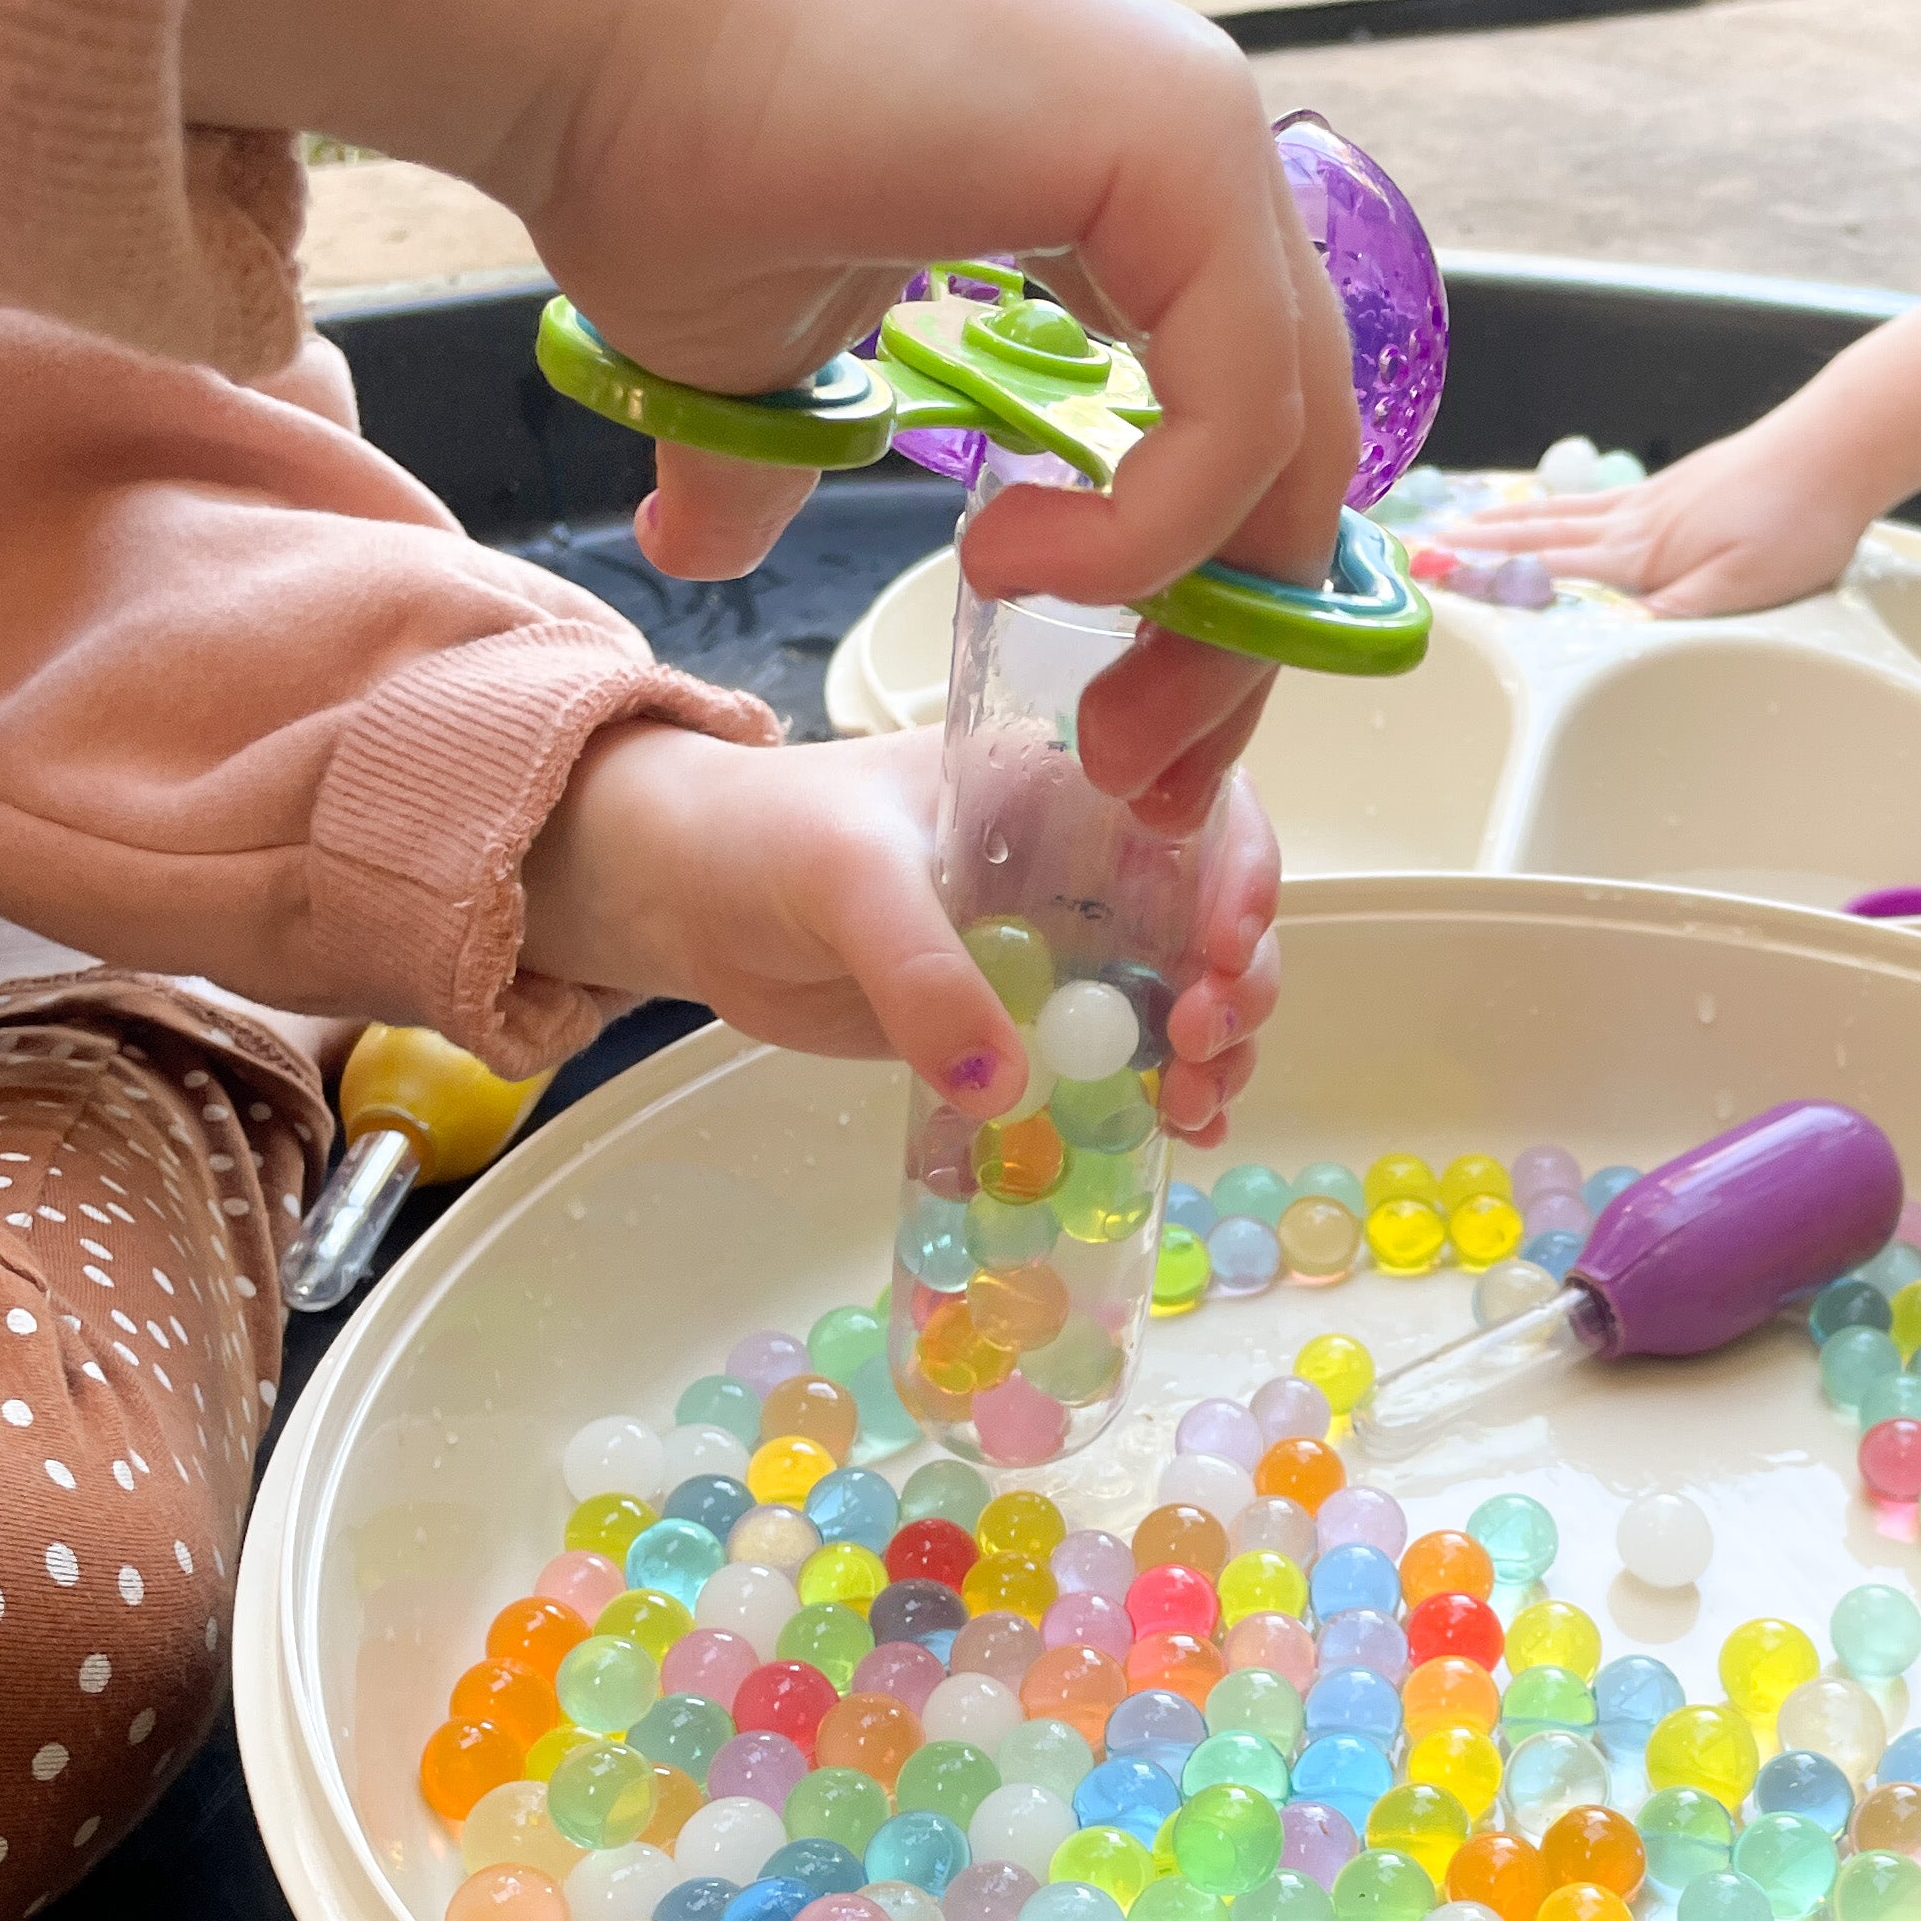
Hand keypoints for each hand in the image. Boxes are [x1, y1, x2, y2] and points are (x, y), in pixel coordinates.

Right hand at [184, 0, 1361, 806]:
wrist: (567, 23)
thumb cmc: (642, 155)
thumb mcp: (754, 368)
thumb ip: (791, 458)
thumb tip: (704, 541)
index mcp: (1126, 192)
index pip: (1246, 431)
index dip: (1214, 609)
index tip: (1134, 742)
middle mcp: (1191, 153)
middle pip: (1297, 455)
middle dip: (1236, 649)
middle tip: (1143, 777)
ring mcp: (1198, 135)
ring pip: (1292, 447)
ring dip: (1205, 625)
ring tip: (1084, 705)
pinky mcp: (1175, 143)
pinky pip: (1235, 407)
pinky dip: (1151, 533)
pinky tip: (1012, 565)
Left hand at [522, 724, 1280, 1141]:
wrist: (683, 896)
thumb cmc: (763, 838)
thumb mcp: (846, 880)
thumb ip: (921, 974)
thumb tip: (1007, 1087)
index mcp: (1061, 782)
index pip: (1195, 806)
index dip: (1237, 874)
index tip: (1222, 951)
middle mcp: (1082, 860)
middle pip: (1208, 915)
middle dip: (1233, 984)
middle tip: (1197, 1048)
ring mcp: (1061, 945)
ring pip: (1178, 997)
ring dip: (1209, 1054)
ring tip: (1191, 1108)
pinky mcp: (1025, 1019)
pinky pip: (1114, 1062)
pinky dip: (1154, 1100)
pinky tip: (1174, 1138)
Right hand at [1434, 419, 1877, 619]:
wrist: (1838, 446)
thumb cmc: (1798, 522)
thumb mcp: (1740, 590)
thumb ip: (1671, 617)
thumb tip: (1607, 641)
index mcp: (1641, 555)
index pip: (1546, 569)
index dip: (1487, 575)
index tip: (1433, 575)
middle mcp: (1635, 521)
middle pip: (1541, 535)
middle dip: (1480, 543)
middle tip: (1426, 546)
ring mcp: (1654, 498)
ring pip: (1564, 513)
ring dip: (1509, 521)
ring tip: (1467, 523)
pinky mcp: (1678, 485)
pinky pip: (1598, 501)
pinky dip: (1559, 505)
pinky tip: (1557, 508)